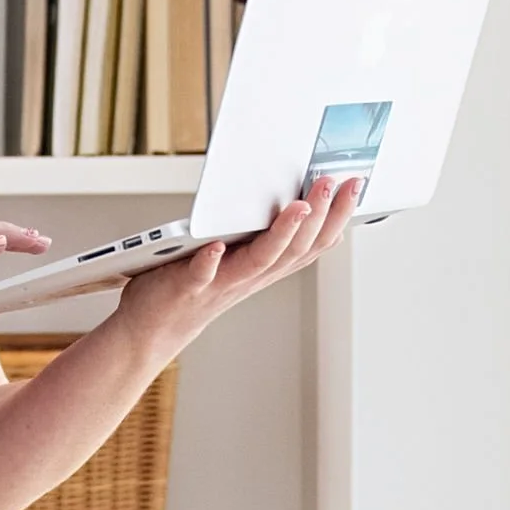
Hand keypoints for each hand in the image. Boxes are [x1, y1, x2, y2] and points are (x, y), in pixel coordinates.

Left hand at [114, 173, 359, 366]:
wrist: (154, 329)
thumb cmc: (196, 284)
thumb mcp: (239, 257)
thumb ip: (267, 235)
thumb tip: (305, 204)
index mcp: (264, 266)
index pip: (313, 242)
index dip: (338, 215)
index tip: (355, 183)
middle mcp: (250, 276)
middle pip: (296, 248)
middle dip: (320, 214)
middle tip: (333, 180)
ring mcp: (220, 283)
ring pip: (261, 260)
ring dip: (283, 233)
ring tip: (298, 204)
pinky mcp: (186, 287)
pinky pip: (202, 276)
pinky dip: (210, 262)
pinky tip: (216, 245)